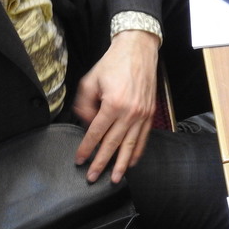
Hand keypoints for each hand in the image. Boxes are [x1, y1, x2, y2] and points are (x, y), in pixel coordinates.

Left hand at [72, 30, 158, 182]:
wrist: (138, 50)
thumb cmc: (113, 63)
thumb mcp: (90, 80)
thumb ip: (84, 104)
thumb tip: (86, 123)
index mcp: (113, 104)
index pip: (96, 133)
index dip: (86, 148)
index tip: (79, 160)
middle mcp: (130, 113)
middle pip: (112, 144)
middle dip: (101, 163)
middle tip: (92, 177)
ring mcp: (142, 115)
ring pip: (130, 146)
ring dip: (121, 165)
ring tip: (114, 179)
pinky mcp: (149, 114)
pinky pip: (143, 138)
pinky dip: (136, 152)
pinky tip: (130, 162)